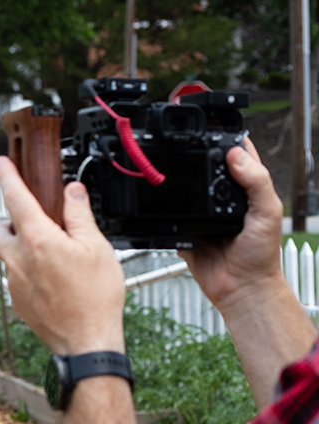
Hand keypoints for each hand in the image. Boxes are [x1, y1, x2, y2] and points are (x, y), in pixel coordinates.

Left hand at [0, 156, 125, 355]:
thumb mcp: (97, 247)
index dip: (7, 177)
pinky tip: (54, 280)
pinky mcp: (17, 300)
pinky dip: (29, 271)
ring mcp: (14, 282)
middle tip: (31, 224)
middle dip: (6, 223)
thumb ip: (79, 216)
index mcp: (38, 240)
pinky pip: (16, 277)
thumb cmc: (95, 297)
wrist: (87, 341)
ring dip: (21, 249)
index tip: (0, 164)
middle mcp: (18, 260)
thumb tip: (72, 192)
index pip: (15, 199)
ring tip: (52, 256)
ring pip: (6, 256)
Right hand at [178, 139, 285, 312]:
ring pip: (186, 191)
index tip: (212, 126)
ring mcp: (203, 215)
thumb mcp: (267, 212)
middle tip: (183, 145)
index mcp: (246, 189)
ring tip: (170, 170)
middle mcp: (224, 199)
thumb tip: (236, 155)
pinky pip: (170, 218)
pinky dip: (165, 212)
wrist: (240, 289)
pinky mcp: (185, 232)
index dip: (226, 139)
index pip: (237, 155)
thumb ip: (256, 182)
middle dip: (195, 157)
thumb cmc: (262, 256)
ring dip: (178, 184)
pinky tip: (164, 204)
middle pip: (206, 169)